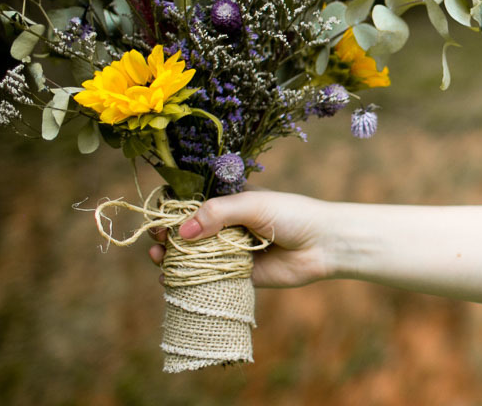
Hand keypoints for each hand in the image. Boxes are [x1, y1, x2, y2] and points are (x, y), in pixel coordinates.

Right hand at [148, 190, 338, 287]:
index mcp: (230, 201)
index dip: (171, 209)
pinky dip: (186, 279)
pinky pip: (206, 278)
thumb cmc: (292, 214)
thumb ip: (218, 214)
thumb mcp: (253, 205)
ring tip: (160, 258)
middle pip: (187, 231)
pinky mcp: (237, 275)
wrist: (323, 245)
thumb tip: (181, 232)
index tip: (159, 217)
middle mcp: (227, 225)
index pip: (192, 202)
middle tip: (158, 240)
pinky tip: (170, 279)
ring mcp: (231, 250)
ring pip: (193, 255)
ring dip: (172, 257)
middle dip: (168, 235)